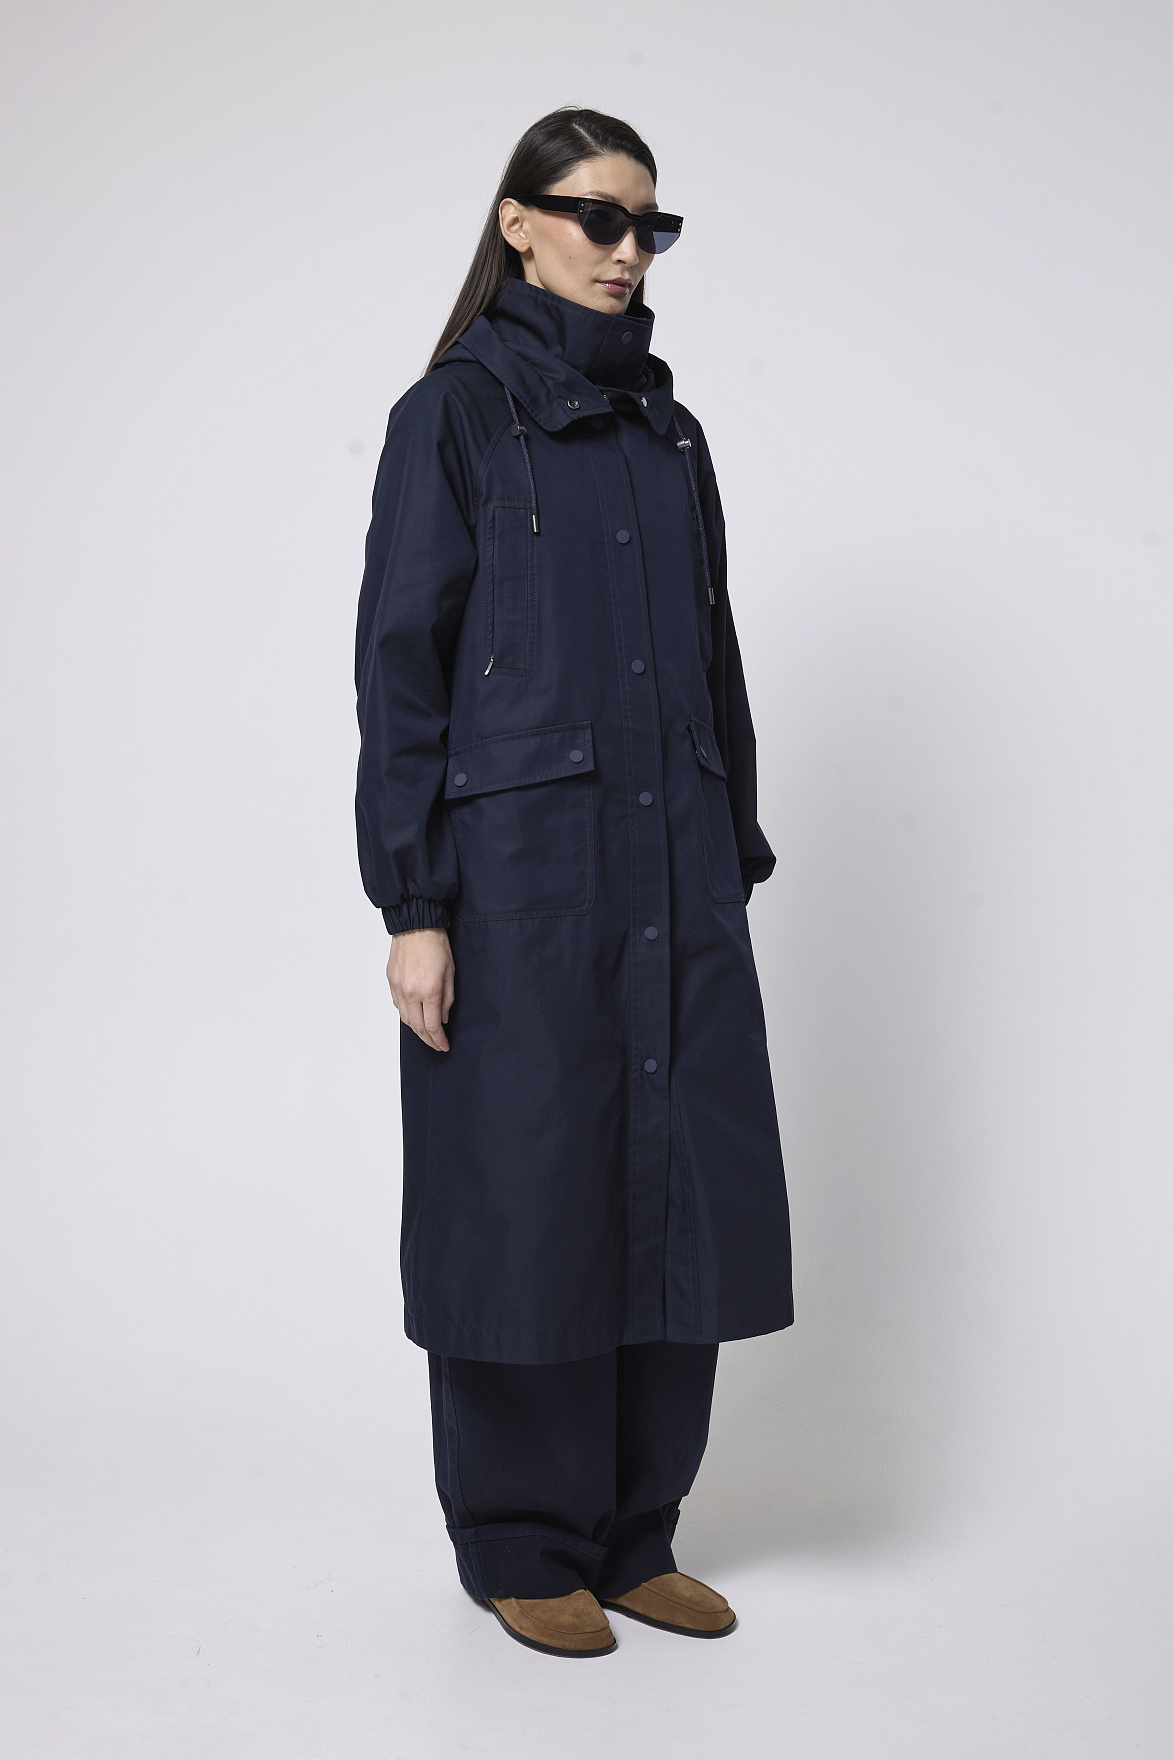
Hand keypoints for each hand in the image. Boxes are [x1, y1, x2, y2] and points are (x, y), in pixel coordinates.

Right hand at [386, 927, 454, 1051]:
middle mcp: (411, 992)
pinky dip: (406, 1015)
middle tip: (436, 1045)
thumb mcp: (451, 972)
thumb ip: (448, 999)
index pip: (432, 1026)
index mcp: (430, 991)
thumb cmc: (436, 944)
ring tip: (426, 1033)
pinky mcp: (391, 981)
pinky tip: (414, 1015)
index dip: (439, 1040)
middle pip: (417, 1027)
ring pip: (405, 1019)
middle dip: (428, 1040)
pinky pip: (397, 1006)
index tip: (444, 1046)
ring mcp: (398, 988)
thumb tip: (443, 1018)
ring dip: (416, 1030)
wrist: (416, 925)